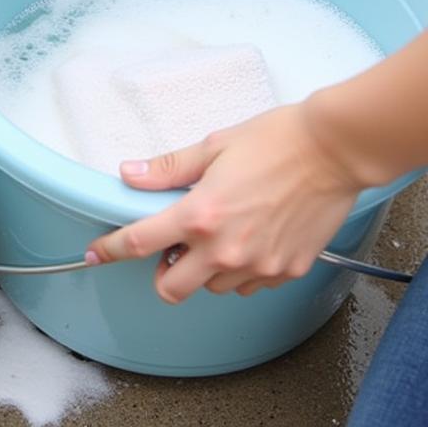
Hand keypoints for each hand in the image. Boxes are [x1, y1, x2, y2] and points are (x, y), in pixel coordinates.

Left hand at [85, 102, 366, 303]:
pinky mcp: (287, 271)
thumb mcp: (212, 147)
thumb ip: (168, 168)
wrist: (334, 151)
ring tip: (217, 233)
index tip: (95, 254)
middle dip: (163, 272)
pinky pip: (248, 285)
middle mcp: (226, 248)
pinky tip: (247, 239)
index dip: (111, 250)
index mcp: (201, 214)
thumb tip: (130, 174)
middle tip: (171, 246)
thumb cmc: (275, 141)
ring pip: (212, 288)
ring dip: (203, 270)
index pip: (140, 242)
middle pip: (172, 288)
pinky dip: (239, 271)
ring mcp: (259, 265)